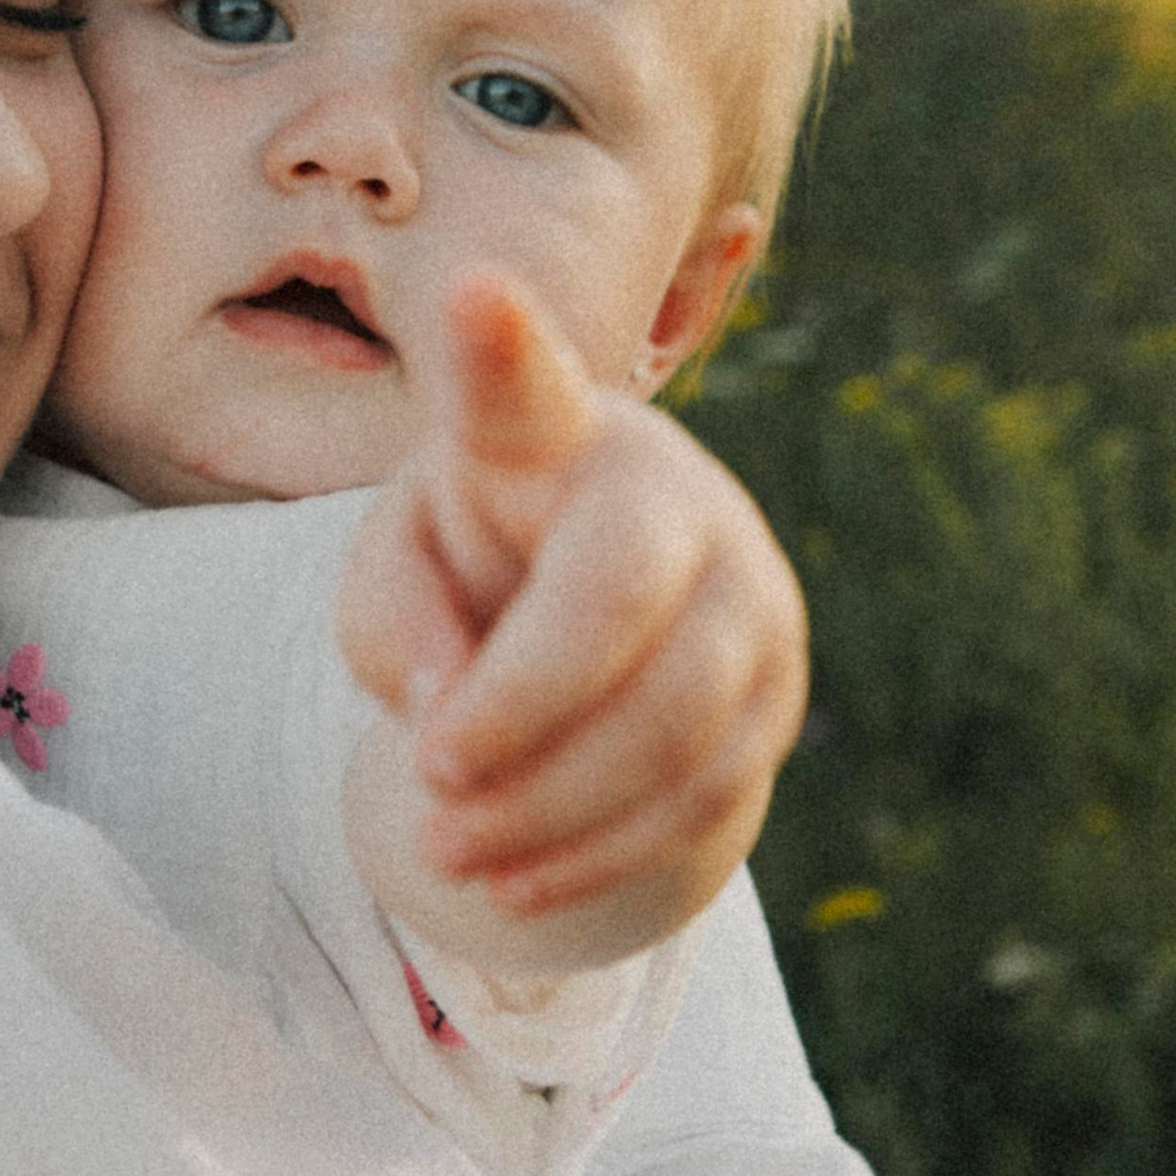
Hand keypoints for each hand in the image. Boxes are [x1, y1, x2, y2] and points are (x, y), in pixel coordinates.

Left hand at [338, 275, 807, 948]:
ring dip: (551, 811)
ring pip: (674, 723)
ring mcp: (748, 589)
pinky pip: (705, 794)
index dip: (502, 345)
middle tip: (426, 785)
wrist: (595, 604)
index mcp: (554, 433)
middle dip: (519, 716)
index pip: (527, 384)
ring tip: (448, 855)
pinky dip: (600, 853)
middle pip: (617, 605)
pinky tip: (514, 885)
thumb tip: (458, 716)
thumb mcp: (397, 571)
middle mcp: (673, 492)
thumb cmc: (475, 563)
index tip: (470, 290)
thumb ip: (399, 623)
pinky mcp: (778, 690)